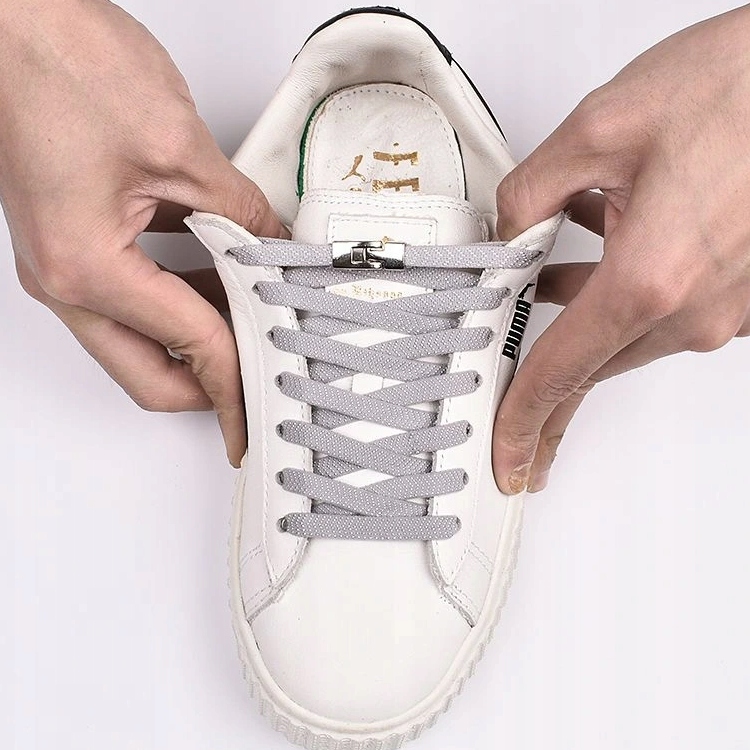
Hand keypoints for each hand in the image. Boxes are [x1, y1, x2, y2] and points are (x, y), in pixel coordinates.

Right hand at [0, 0, 285, 466]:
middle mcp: (66, 280)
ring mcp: (66, 264)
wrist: (13, 18)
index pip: (190, 346)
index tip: (266, 401)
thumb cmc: (61, 64)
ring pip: (141, 342)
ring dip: (198, 340)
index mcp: (87, 269)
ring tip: (255, 325)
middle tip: (261, 382)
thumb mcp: (180, 148)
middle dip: (210, 385)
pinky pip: (134, 300)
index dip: (239, 378)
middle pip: (150, 374)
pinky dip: (180, 301)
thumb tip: (274, 246)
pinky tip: (223, 280)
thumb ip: (240, 211)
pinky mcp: (76, 242)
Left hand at [492, 5, 749, 494]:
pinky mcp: (738, 291)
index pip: (561, 374)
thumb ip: (531, 193)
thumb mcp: (601, 129)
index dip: (523, 421)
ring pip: (624, 340)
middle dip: (547, 398)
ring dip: (578, 327)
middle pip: (592, 372)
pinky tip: (592, 260)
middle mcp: (693, 307)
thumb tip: (508, 230)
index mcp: (650, 279)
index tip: (509, 458)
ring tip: (539, 304)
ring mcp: (723, 306)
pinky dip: (617, 297)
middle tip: (516, 423)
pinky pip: (659, 314)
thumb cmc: (740, 91)